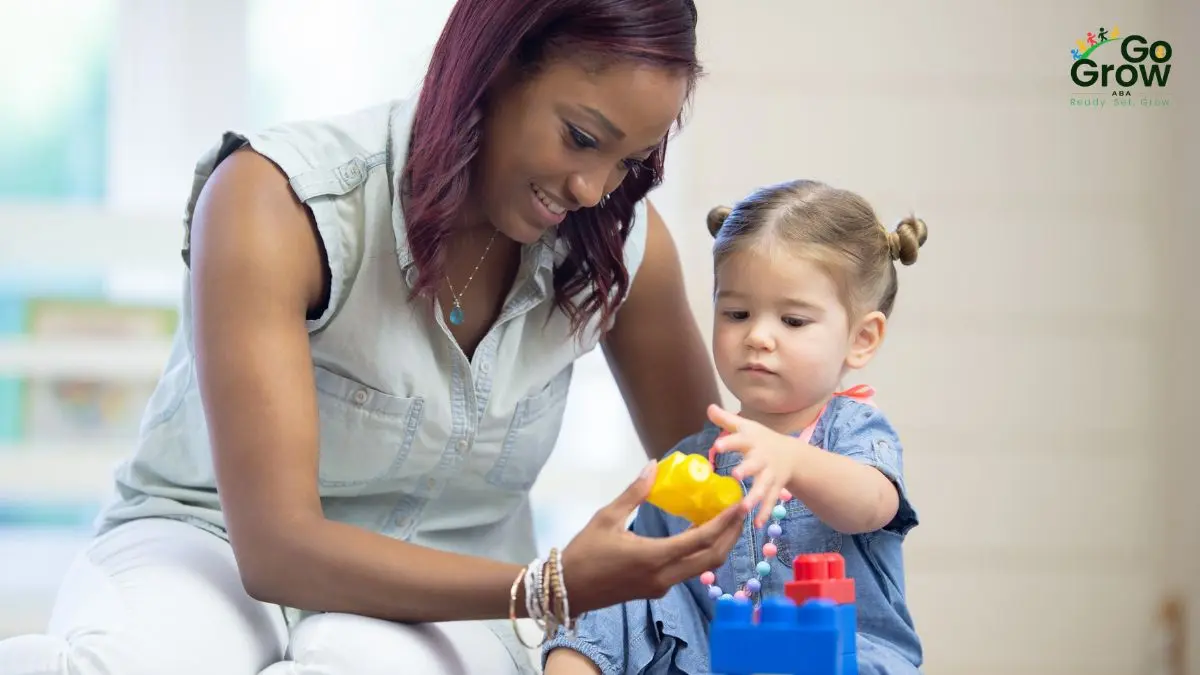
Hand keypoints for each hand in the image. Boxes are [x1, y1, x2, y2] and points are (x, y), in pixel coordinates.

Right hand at [561, 460, 746, 613]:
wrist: (567, 590)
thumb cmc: (584, 552)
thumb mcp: (606, 517)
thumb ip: (634, 493)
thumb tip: (653, 466)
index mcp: (653, 557)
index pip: (701, 540)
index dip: (725, 522)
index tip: (740, 504)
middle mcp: (664, 576)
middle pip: (712, 558)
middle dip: (731, 535)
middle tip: (741, 511)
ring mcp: (662, 585)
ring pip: (703, 567)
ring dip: (719, 544)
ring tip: (726, 520)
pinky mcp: (658, 589)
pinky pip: (689, 570)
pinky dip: (702, 551)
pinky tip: (700, 532)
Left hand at [707, 404, 801, 526]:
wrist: (792, 454)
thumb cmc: (761, 439)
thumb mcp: (746, 427)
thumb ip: (726, 420)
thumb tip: (709, 407)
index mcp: (752, 441)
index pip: (739, 439)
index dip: (729, 442)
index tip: (717, 446)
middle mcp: (762, 458)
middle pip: (754, 464)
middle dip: (746, 469)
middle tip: (735, 475)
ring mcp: (770, 475)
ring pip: (763, 487)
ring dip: (755, 497)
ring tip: (744, 508)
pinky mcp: (775, 488)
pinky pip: (769, 502)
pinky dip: (764, 513)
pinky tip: (757, 524)